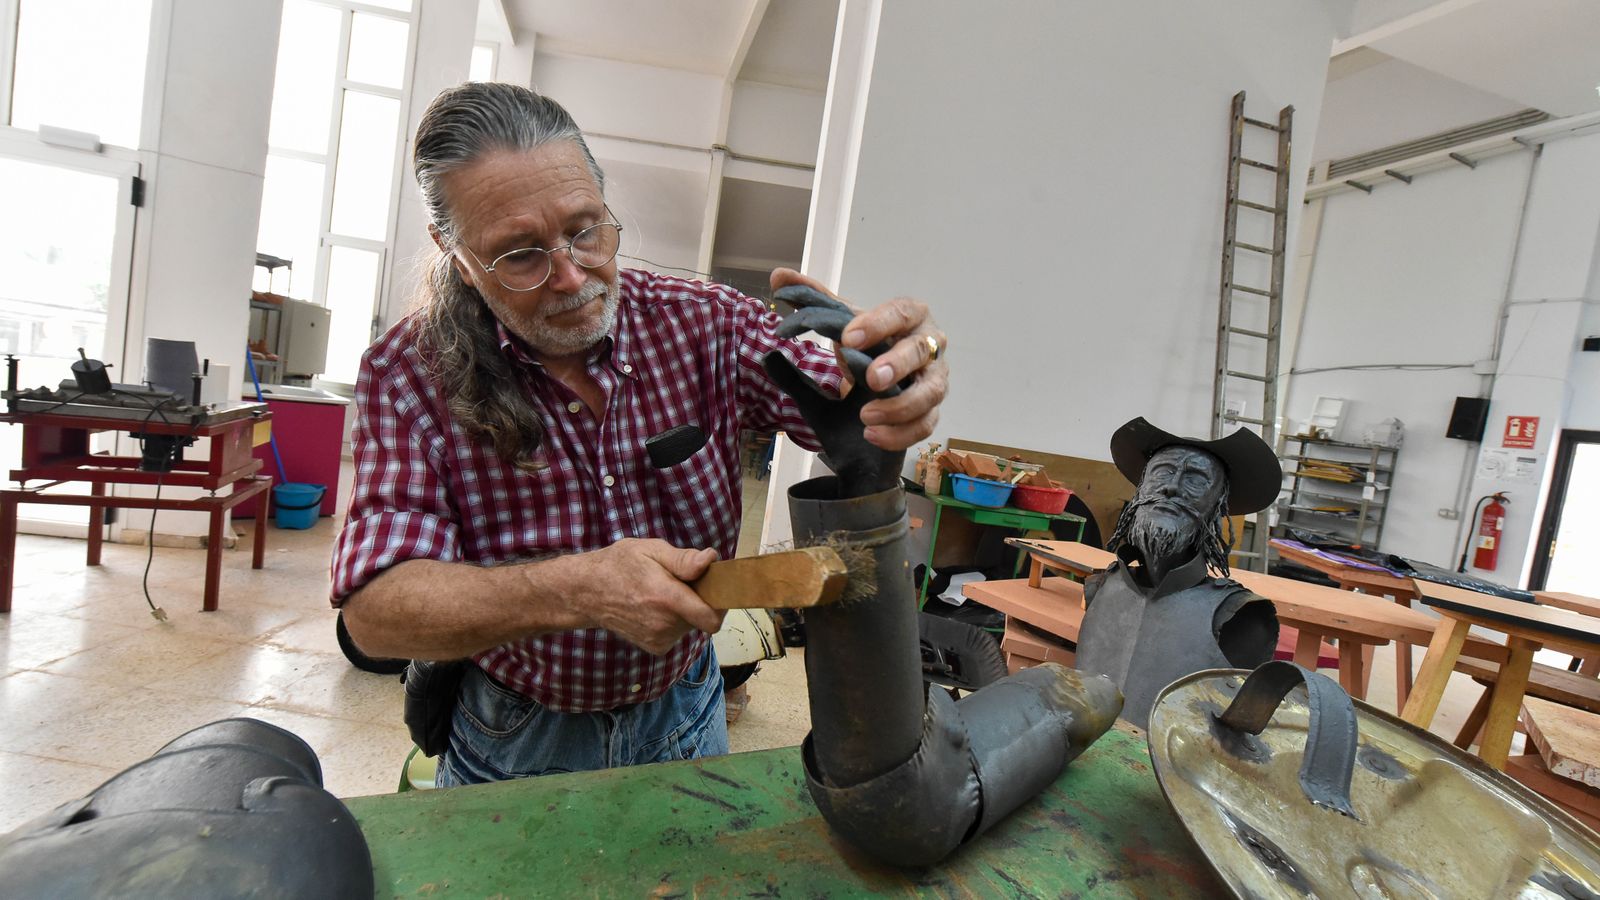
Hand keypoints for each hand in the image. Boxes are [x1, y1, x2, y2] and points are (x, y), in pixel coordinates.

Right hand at [569, 539, 723, 654]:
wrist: (588, 592)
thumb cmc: (619, 565)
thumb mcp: (651, 550)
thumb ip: (684, 559)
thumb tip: (711, 560)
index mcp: (667, 599)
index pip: (711, 618)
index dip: (721, 604)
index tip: (716, 587)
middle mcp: (664, 625)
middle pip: (703, 618)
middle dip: (700, 600)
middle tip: (681, 582)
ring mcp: (659, 639)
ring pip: (691, 625)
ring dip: (686, 610)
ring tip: (662, 593)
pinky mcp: (655, 647)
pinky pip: (679, 633)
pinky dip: (675, 621)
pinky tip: (655, 607)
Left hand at [770, 267, 947, 450]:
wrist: (877, 384)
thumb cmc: (865, 348)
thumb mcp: (840, 325)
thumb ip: (813, 301)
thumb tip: (778, 276)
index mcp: (909, 316)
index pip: (901, 312)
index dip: (878, 324)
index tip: (848, 338)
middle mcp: (929, 345)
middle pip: (922, 350)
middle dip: (898, 364)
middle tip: (872, 379)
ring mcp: (934, 379)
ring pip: (930, 392)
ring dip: (900, 407)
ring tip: (866, 417)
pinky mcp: (931, 411)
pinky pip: (925, 424)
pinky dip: (900, 434)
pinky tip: (872, 435)